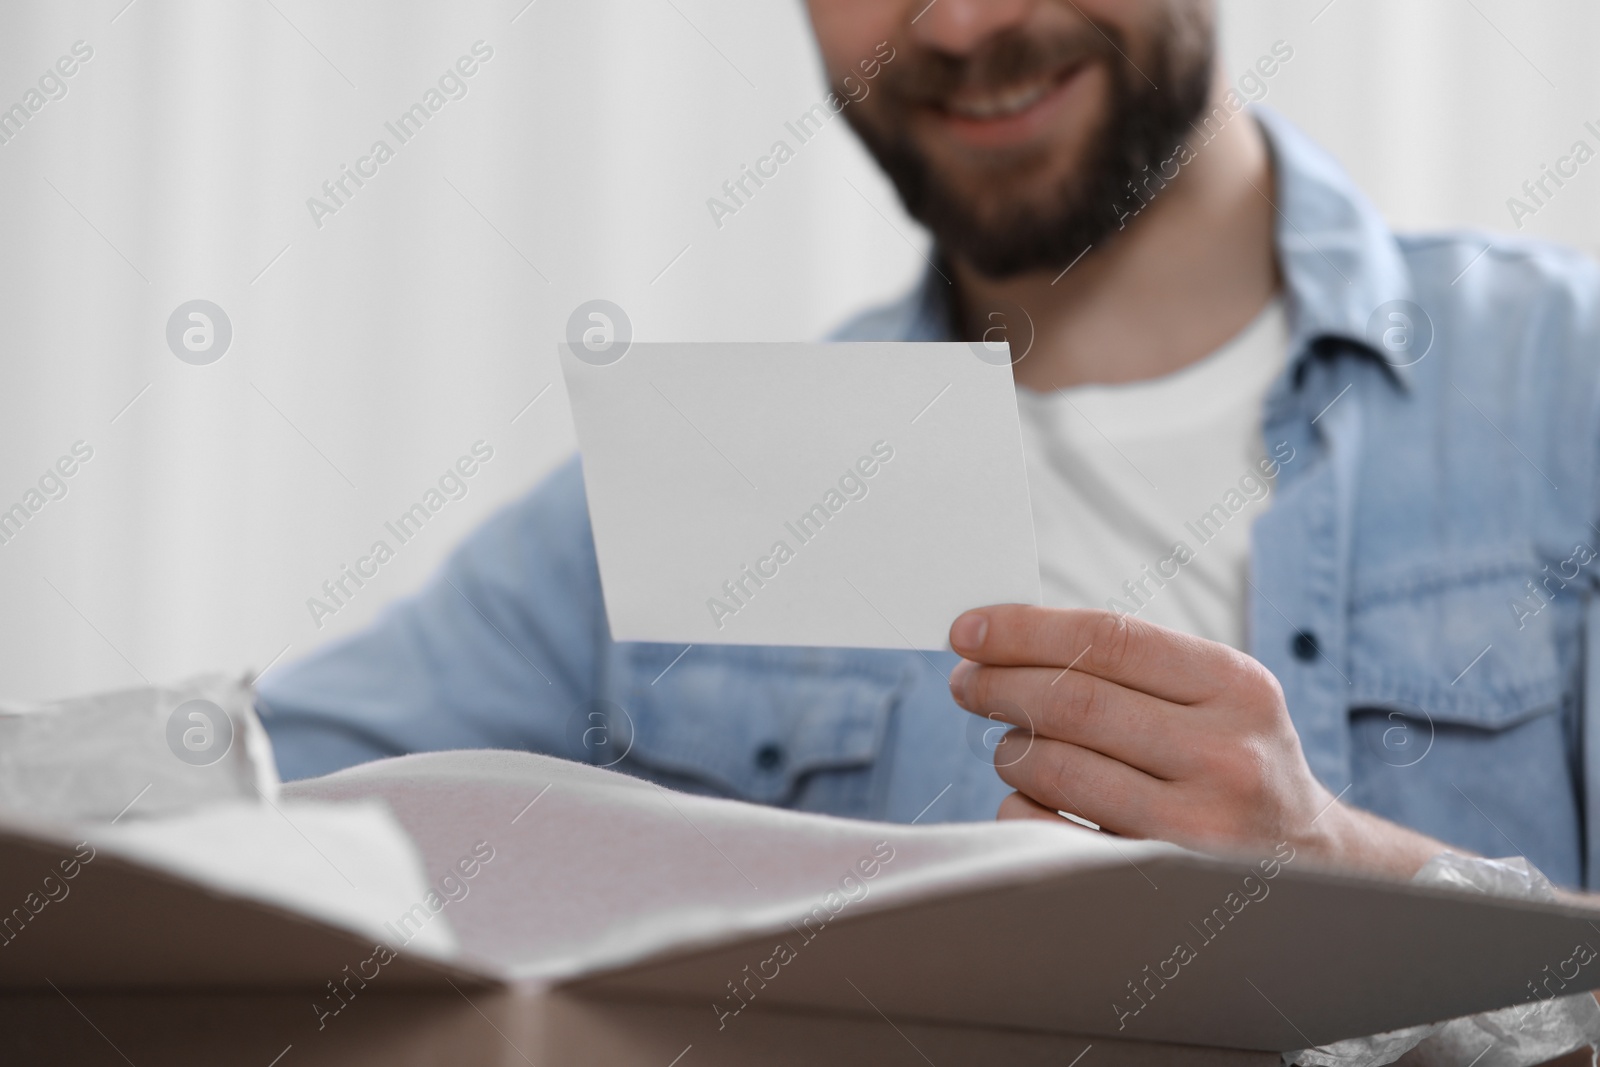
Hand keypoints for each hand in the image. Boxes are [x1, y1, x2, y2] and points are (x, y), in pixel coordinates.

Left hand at [946, 605, 1443, 876]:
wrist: (1310, 868)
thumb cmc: (1234, 764)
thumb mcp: (1219, 698)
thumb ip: (1133, 663)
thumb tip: (1006, 636)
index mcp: (1237, 687)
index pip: (1110, 637)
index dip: (1025, 629)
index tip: (967, 631)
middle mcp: (1226, 756)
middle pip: (1073, 702)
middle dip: (998, 685)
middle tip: (965, 683)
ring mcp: (1195, 828)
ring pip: (1052, 767)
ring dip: (1009, 750)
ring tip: (1012, 744)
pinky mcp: (1155, 885)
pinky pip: (1047, 830)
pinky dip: (1021, 806)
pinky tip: (1036, 798)